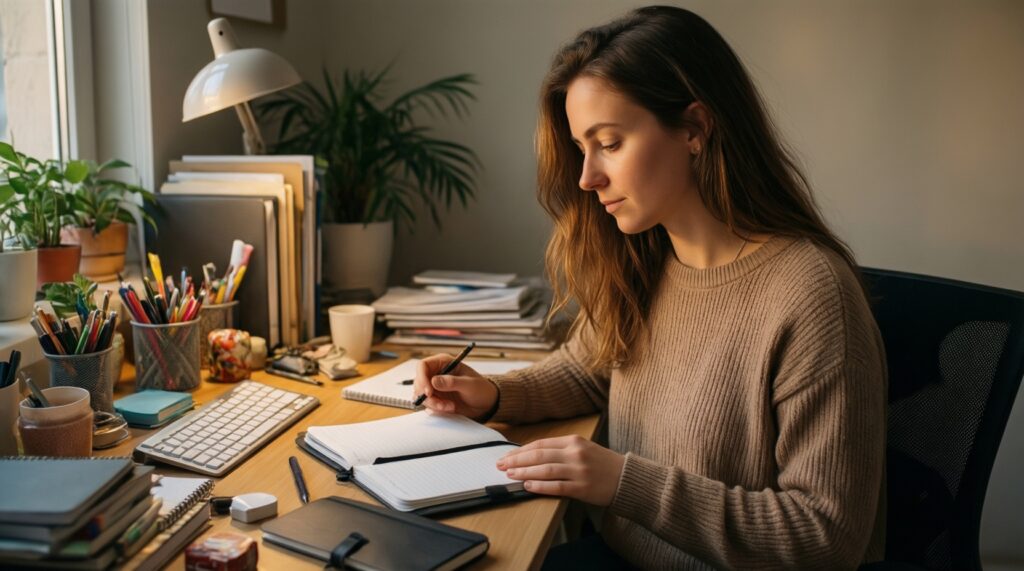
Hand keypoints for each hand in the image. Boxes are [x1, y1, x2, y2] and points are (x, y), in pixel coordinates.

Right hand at [414, 353, 498, 419]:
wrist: (485, 403)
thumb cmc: (480, 389)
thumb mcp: (469, 385)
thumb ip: (452, 382)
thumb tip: (434, 381)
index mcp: (443, 363)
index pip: (422, 366)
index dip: (421, 378)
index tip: (428, 392)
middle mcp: (435, 373)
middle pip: (418, 382)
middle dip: (428, 396)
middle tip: (442, 404)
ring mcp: (434, 387)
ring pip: (422, 396)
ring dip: (434, 404)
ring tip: (450, 407)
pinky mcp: (436, 398)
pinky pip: (427, 404)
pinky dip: (436, 409)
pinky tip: (449, 408)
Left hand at [497, 435, 624, 505]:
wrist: (627, 478)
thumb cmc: (602, 464)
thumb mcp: (582, 449)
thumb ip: (560, 451)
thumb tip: (532, 457)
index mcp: (573, 441)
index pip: (540, 444)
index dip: (521, 451)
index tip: (506, 456)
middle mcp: (575, 453)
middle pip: (539, 455)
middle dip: (517, 460)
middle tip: (501, 466)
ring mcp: (579, 471)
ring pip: (545, 470)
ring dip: (524, 473)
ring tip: (510, 475)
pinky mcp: (582, 487)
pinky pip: (556, 486)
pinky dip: (540, 486)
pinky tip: (528, 486)